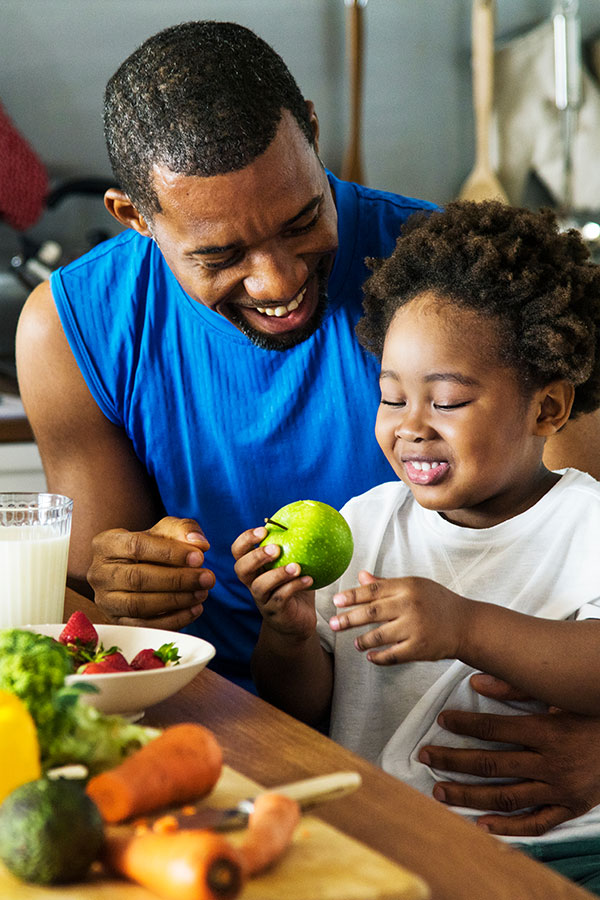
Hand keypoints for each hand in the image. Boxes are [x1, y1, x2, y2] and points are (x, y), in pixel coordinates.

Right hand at [87, 517, 214, 629]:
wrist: (138, 569)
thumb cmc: (153, 547)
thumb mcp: (167, 530)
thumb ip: (184, 530)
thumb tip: (199, 543)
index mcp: (106, 543)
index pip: (136, 546)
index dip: (170, 553)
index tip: (200, 557)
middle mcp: (99, 573)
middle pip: (137, 578)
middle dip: (177, 579)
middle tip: (207, 578)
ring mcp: (105, 600)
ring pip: (139, 605)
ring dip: (176, 601)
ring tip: (202, 593)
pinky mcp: (116, 622)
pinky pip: (144, 626)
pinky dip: (172, 620)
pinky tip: (194, 609)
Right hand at [232, 526, 315, 639]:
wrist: (298, 621)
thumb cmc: (295, 587)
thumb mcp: (294, 564)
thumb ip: (296, 546)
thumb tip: (310, 517)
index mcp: (254, 568)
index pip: (239, 551)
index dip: (245, 539)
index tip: (263, 529)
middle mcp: (253, 583)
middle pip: (241, 569)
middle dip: (256, 556)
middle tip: (275, 548)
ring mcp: (262, 599)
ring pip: (260, 586)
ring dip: (277, 574)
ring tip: (296, 567)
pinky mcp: (275, 612)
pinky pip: (281, 599)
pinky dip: (294, 587)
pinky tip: (309, 580)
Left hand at [330, 571, 468, 663]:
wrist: (466, 624)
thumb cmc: (436, 602)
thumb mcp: (414, 586)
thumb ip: (386, 583)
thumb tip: (361, 576)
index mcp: (407, 586)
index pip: (373, 590)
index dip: (352, 596)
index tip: (336, 601)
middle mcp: (410, 605)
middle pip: (371, 612)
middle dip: (348, 619)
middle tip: (333, 623)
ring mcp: (415, 627)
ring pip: (379, 636)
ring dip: (363, 641)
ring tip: (356, 643)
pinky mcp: (420, 648)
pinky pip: (392, 655)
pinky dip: (379, 658)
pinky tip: (370, 657)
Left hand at [420, 673, 599, 835]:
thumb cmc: (593, 712)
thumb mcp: (561, 693)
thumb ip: (519, 687)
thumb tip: (477, 680)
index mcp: (548, 731)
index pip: (495, 729)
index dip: (465, 724)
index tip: (442, 720)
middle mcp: (551, 763)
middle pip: (492, 764)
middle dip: (453, 760)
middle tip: (426, 756)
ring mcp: (561, 789)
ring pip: (506, 797)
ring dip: (469, 796)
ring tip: (439, 791)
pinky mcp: (571, 807)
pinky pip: (537, 822)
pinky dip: (509, 827)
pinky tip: (481, 825)